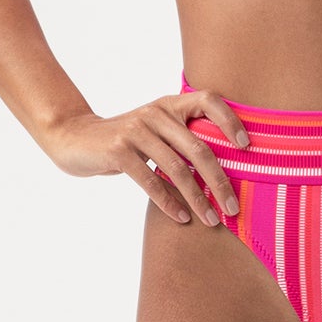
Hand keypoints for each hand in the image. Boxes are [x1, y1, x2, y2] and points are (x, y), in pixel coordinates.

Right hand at [40, 89, 249, 225]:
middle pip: (199, 148)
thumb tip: (226, 170)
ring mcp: (136, 130)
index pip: (208, 101)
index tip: (247, 148)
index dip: (231, 121)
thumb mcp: (155, 132)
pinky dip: (169, 203)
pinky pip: (151, 181)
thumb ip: (182, 139)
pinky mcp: (118, 150)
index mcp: (170, 105)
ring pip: (177, 169)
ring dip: (198, 198)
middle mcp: (156, 112)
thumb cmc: (125, 141)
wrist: (74, 139)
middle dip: (220, 182)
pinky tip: (182, 218)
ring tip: (212, 220)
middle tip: (234, 207)